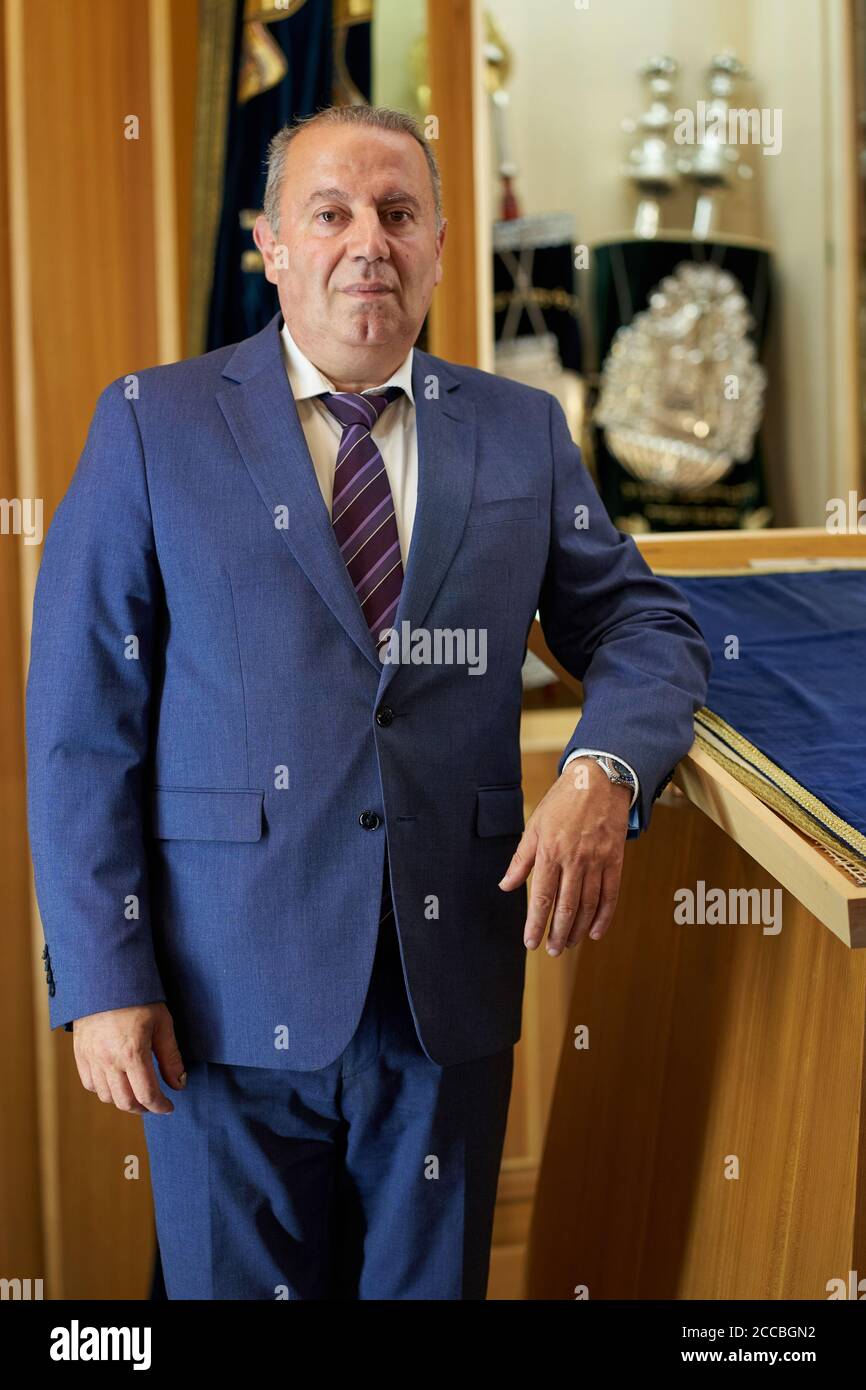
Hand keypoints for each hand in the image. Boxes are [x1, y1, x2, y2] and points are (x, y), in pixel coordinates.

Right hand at [71, 1002, 186, 1114]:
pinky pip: (89, 1083)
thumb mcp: (163, 1023)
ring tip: (136, 1091)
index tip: (169, 1107)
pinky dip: (103, 1089)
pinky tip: (116, 1080)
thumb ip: (171, 1057)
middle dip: (143, 1108)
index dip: (161, 1106)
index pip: (147, 1095)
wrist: (106, 977)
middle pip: (125, 1102)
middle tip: (154, 1102)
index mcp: (132, 1053)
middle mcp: (108, 1060)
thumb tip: (179, 1084)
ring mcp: (91, 1057)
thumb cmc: (139, 998)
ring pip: (106, 1096)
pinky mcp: (80, 1053)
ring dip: (123, 1100)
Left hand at [498, 758, 630, 954]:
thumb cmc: (562, 802)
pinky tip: (596, 931)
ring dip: (579, 929)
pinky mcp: (615, 860)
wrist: (598, 780)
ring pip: (588, 904)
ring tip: (569, 944)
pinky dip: (604, 916)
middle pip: (566, 906)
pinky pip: (610, 894)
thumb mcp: (534, 826)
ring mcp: (597, 861)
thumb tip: (505, 886)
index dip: (535, 923)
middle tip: (552, 950)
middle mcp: (574, 860)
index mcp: (550, 852)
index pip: (541, 897)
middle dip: (558, 933)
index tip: (530, 942)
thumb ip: (521, 860)